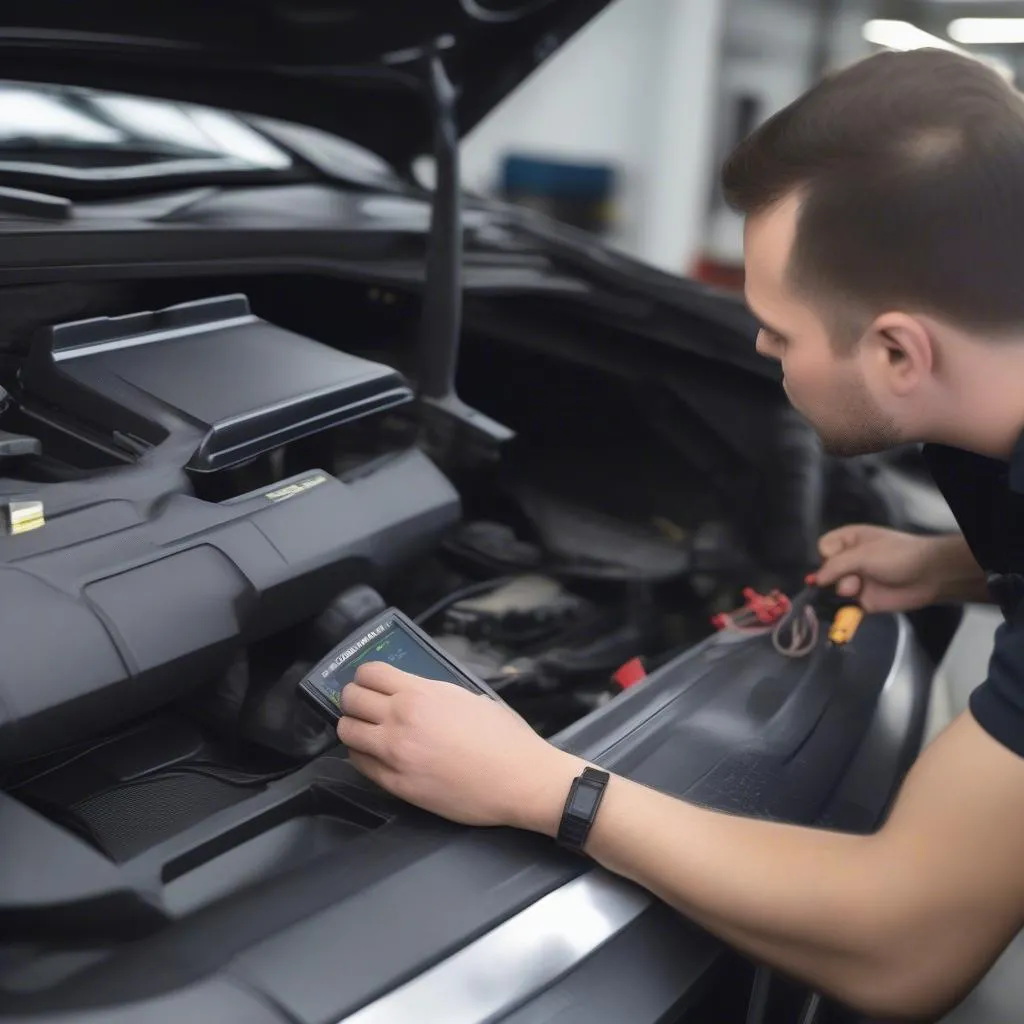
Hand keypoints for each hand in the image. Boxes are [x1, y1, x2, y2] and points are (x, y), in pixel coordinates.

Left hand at [337, 663, 585, 833]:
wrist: (520, 780)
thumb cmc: (504, 736)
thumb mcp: (468, 697)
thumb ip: (432, 693)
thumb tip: (411, 692)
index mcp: (420, 693)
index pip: (369, 673)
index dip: (366, 676)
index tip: (371, 683)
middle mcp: (400, 720)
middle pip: (351, 699)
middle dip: (354, 699)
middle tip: (365, 706)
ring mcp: (395, 755)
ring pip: (347, 732)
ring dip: (354, 727)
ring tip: (367, 731)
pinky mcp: (397, 785)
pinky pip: (360, 764)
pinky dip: (363, 755)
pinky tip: (376, 755)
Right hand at [815, 525, 974, 612]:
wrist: (928, 576)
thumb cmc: (896, 556)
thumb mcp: (863, 554)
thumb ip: (836, 566)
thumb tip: (815, 581)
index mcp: (849, 541)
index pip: (824, 548)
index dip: (828, 555)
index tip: (839, 559)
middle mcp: (850, 560)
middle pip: (826, 570)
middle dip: (835, 576)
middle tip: (853, 578)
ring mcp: (856, 581)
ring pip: (833, 589)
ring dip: (842, 591)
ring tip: (856, 591)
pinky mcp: (863, 601)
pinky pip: (844, 607)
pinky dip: (841, 611)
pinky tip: (841, 612)